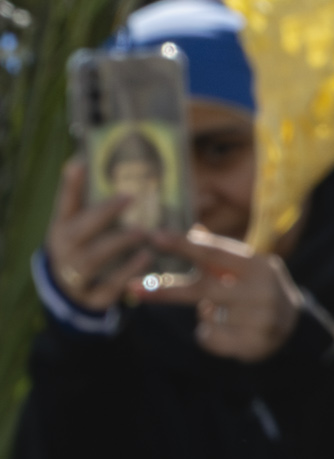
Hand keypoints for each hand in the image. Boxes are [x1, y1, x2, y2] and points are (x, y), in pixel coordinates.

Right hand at [44, 160, 149, 311]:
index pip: (64, 203)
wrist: (74, 290)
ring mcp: (74, 275)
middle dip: (103, 213)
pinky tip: (146, 258)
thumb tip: (117, 167)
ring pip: (92, 259)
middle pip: (78, 231)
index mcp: (62, 228)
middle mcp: (64, 250)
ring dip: (118, 243)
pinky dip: (127, 272)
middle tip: (130, 196)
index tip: (80, 162)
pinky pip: (108, 285)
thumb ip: (98, 203)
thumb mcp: (85, 226)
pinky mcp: (91, 297)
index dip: (70, 185)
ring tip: (143, 231)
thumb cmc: (87, 247)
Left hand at [145, 230, 301, 360]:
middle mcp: (263, 290)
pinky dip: (210, 335)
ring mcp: (262, 318)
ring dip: (206, 314)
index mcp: (259, 265)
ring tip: (227, 313)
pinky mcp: (254, 343)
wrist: (293, 327)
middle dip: (167, 290)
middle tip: (132, 288)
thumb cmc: (257, 290)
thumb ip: (217, 254)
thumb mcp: (244, 268)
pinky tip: (229, 331)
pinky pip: (210, 338)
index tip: (153, 236)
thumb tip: (193, 229)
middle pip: (204, 288)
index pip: (214, 252)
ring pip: (206, 316)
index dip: (182, 244)